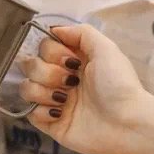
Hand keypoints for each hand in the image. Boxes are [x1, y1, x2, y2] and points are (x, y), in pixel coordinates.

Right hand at [19, 24, 148, 153]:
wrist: (126, 123)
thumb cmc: (120, 86)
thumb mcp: (105, 48)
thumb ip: (80, 33)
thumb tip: (55, 29)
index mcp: (73, 61)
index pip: (43, 47)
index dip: (52, 52)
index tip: (72, 61)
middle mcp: (62, 79)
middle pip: (30, 66)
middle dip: (48, 72)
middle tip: (71, 82)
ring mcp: (56, 102)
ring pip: (27, 88)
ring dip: (43, 91)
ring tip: (65, 99)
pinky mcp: (52, 124)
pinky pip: (30, 113)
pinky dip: (42, 112)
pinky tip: (61, 114)